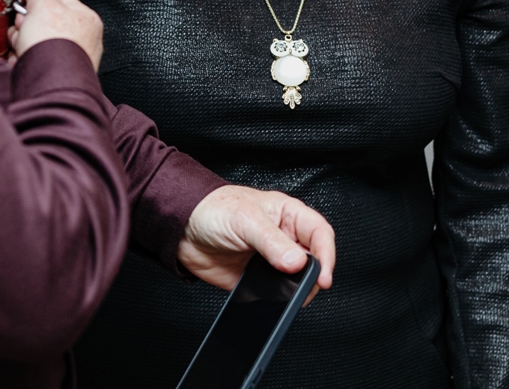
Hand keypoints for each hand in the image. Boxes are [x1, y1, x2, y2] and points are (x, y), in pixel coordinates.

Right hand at [6, 0, 102, 69]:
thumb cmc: (54, 48)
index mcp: (86, 19)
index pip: (55, 0)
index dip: (34, 3)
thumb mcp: (42, 4)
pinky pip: (36, 64)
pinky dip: (24, 64)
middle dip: (26, 28)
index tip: (24, 10)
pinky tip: (22, 66)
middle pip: (44, 23)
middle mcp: (84, 41)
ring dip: (22, 46)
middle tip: (23, 34)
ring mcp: (71, 61)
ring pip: (37, 44)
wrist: (51, 89)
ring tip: (21, 52)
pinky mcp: (57, 78)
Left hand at [179, 186, 335, 303]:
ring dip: (297, 288)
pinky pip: (275, 292)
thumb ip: (272, 242)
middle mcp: (284, 237)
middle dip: (314, 274)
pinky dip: (278, 298)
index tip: (323, 276)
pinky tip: (274, 298)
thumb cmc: (214, 209)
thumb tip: (298, 262)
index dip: (326, 254)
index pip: (319, 233)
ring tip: (291, 295)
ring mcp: (271, 259)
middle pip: (313, 259)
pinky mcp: (256, 279)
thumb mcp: (246, 220)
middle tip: (308, 287)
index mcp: (288, 215)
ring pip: (297, 279)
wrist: (182, 229)